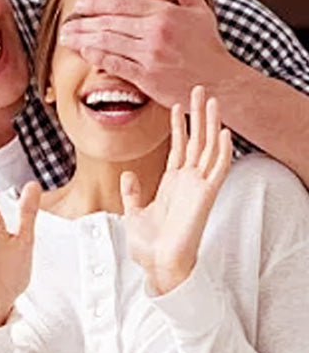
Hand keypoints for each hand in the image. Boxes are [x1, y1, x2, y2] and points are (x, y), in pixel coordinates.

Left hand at [58, 0, 234, 107]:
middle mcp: (156, 31)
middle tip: (66, 23)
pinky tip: (84, 53)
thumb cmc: (209, 48)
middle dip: (83, 23)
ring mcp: (150, 54)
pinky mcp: (147, 76)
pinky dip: (97, 57)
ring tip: (67, 38)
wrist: (220, 82)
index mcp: (166, 13)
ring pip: (108, 42)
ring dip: (83, 39)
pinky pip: (115, 64)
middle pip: (110, 22)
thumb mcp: (200, 12)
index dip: (97, 5)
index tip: (80, 6)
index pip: (123, 4)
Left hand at [121, 85, 232, 294]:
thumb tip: (128, 174)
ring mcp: (198, 187)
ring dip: (211, 124)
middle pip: (196, 141)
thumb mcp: (133, 212)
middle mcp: (187, 182)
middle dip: (197, 115)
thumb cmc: (149, 244)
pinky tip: (223, 132)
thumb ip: (132, 192)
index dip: (178, 125)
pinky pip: (217, 170)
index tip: (177, 104)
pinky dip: (221, 151)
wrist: (156, 263)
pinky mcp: (205, 196)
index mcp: (172, 183)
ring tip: (212, 100)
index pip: (178, 147)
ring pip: (208, 149)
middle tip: (200, 89)